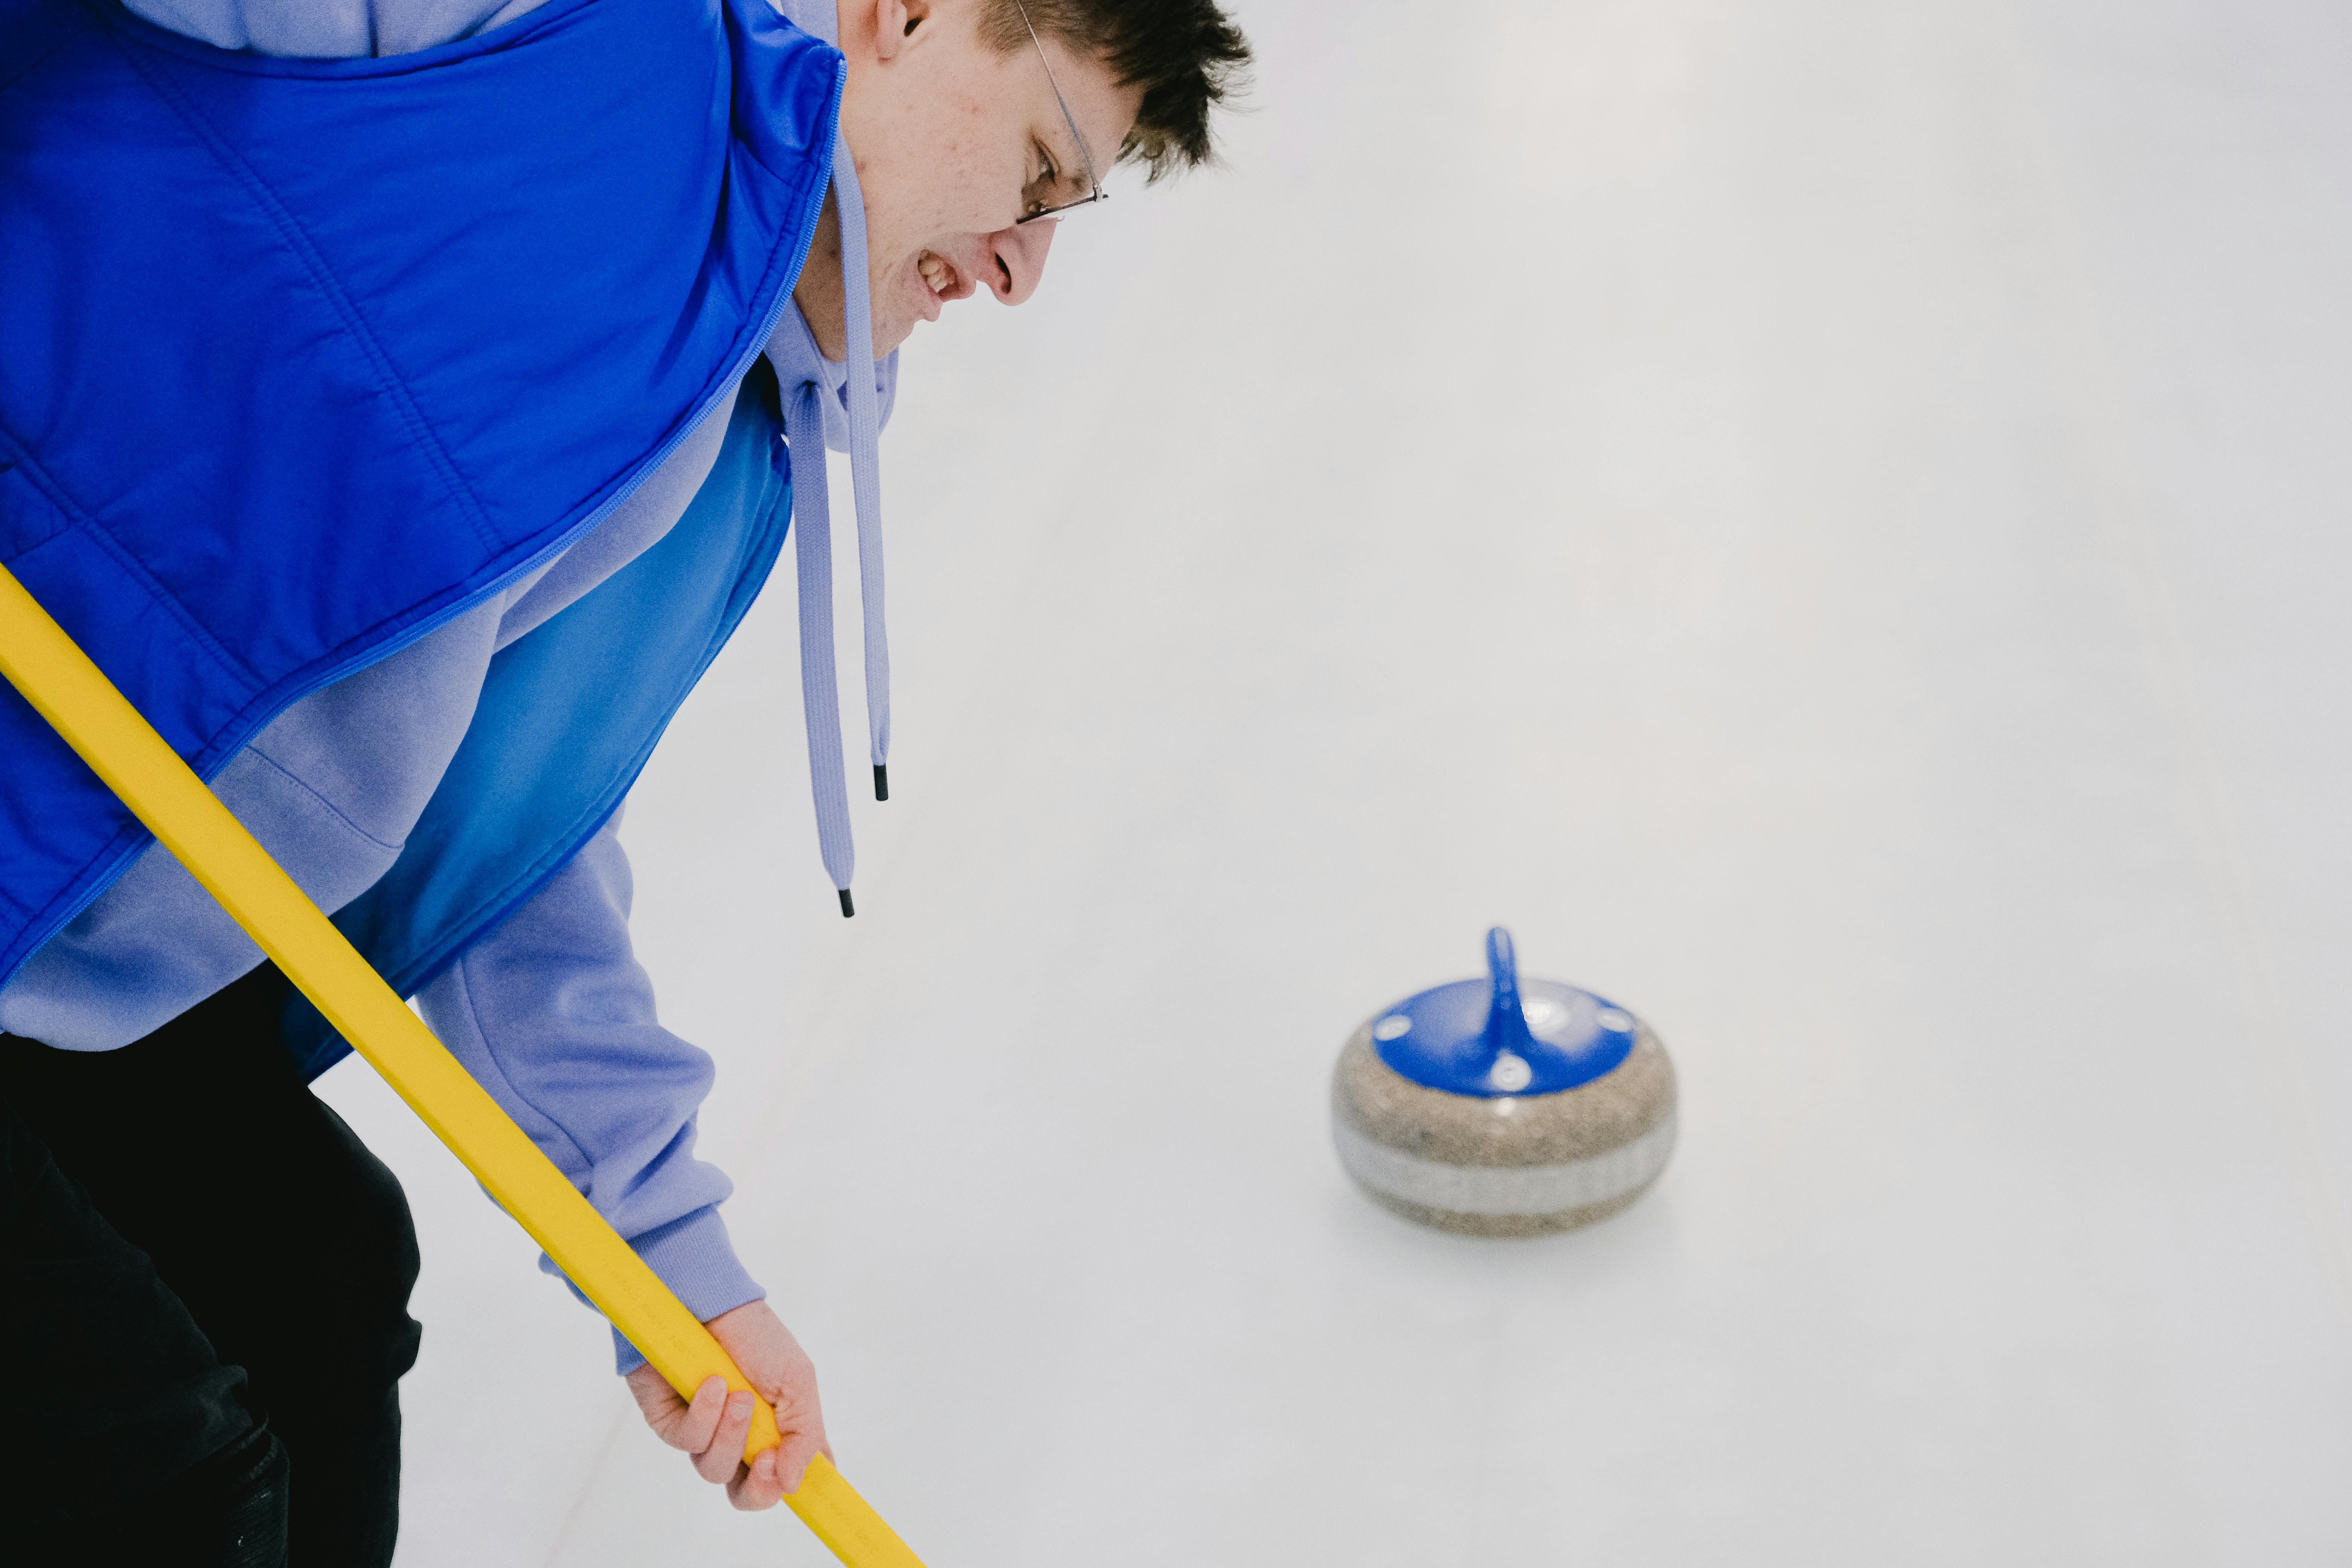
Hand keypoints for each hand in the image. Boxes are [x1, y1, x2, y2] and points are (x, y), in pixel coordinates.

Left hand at [625, 1300, 830, 1509]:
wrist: (709, 1302)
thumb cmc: (758, 1337)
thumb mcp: (798, 1381)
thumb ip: (805, 1435)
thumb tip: (792, 1485)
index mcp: (775, 1432)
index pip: (788, 1478)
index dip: (792, 1490)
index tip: (796, 1483)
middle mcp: (739, 1439)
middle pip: (747, 1495)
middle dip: (759, 1489)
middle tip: (766, 1461)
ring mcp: (705, 1432)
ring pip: (715, 1470)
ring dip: (731, 1436)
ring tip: (738, 1394)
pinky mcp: (671, 1422)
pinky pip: (687, 1441)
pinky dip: (704, 1415)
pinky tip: (711, 1384)